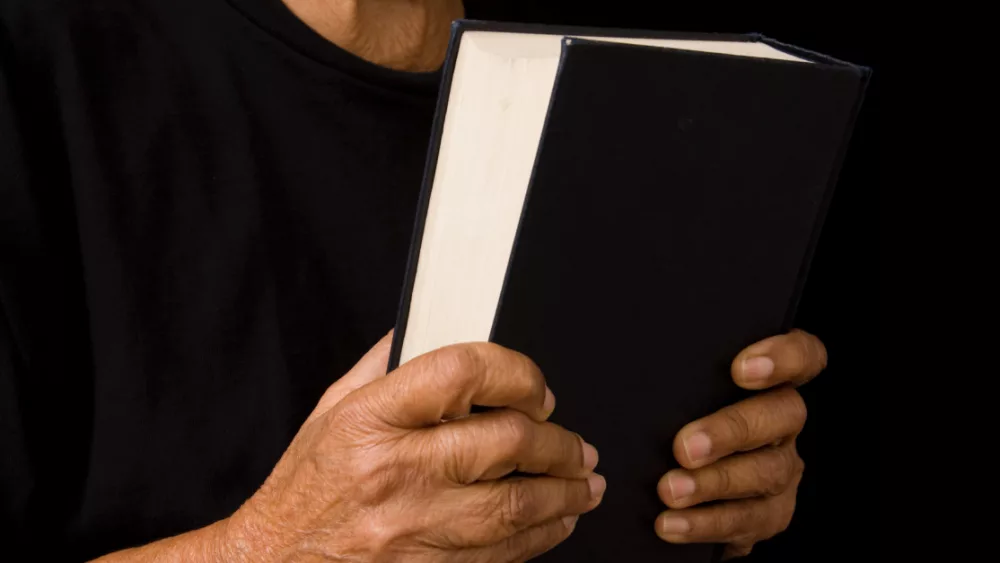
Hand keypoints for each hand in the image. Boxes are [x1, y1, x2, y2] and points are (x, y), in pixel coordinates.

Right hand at [226, 333, 604, 561]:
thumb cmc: (304, 488)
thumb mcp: (329, 411)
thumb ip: (379, 366)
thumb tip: (418, 328)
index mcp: (371, 419)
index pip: (461, 373)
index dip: (515, 373)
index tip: (536, 389)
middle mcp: (396, 470)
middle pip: (504, 441)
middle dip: (556, 439)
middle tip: (575, 442)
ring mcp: (414, 525)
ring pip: (515, 504)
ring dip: (565, 491)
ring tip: (584, 481)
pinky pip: (503, 553)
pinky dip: (543, 536)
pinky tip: (559, 521)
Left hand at [655, 329, 826, 558]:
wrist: (678, 489)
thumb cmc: (676, 421)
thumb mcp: (681, 395)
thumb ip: (680, 380)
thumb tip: (635, 367)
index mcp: (771, 384)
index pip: (803, 356)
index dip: (784, 357)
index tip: (739, 368)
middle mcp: (784, 425)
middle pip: (784, 415)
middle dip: (732, 430)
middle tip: (685, 446)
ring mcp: (782, 470)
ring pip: (766, 473)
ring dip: (714, 483)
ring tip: (670, 490)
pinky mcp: (769, 514)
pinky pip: (745, 520)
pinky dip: (704, 523)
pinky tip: (671, 523)